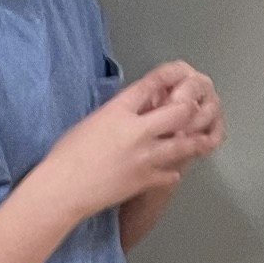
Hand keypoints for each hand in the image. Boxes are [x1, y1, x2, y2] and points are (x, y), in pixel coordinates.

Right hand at [55, 68, 222, 222]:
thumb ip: (116, 114)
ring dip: (194, 141)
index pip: (151, 84)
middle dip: (189, 109)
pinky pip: (171, 174)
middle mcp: (137, 130)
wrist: (62, 188)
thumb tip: (131, 112)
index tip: (180, 74)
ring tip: (201, 139)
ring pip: (184, 144)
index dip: (170, 76)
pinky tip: (173, 170)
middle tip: (194, 110)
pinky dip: (172, 171)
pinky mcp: (146, 180)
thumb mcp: (90, 122)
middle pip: (179, 111)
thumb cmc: (66, 155)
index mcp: (118, 111)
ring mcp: (145, 156)